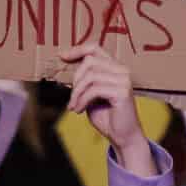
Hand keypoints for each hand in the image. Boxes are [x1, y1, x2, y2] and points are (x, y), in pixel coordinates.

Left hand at [61, 44, 155, 176]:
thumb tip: (66, 70)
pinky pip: (94, 90)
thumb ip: (83, 82)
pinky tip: (78, 110)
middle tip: (72, 98)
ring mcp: (124, 80)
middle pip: (90, 61)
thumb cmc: (107, 117)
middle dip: (75, 79)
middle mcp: (122, 70)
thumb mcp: (90, 95)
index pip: (95, 48)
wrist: (123, 137)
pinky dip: (82, 100)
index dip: (77, 50)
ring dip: (77, 93)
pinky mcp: (122, 91)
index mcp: (115, 68)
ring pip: (90, 76)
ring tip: (74, 106)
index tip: (62, 56)